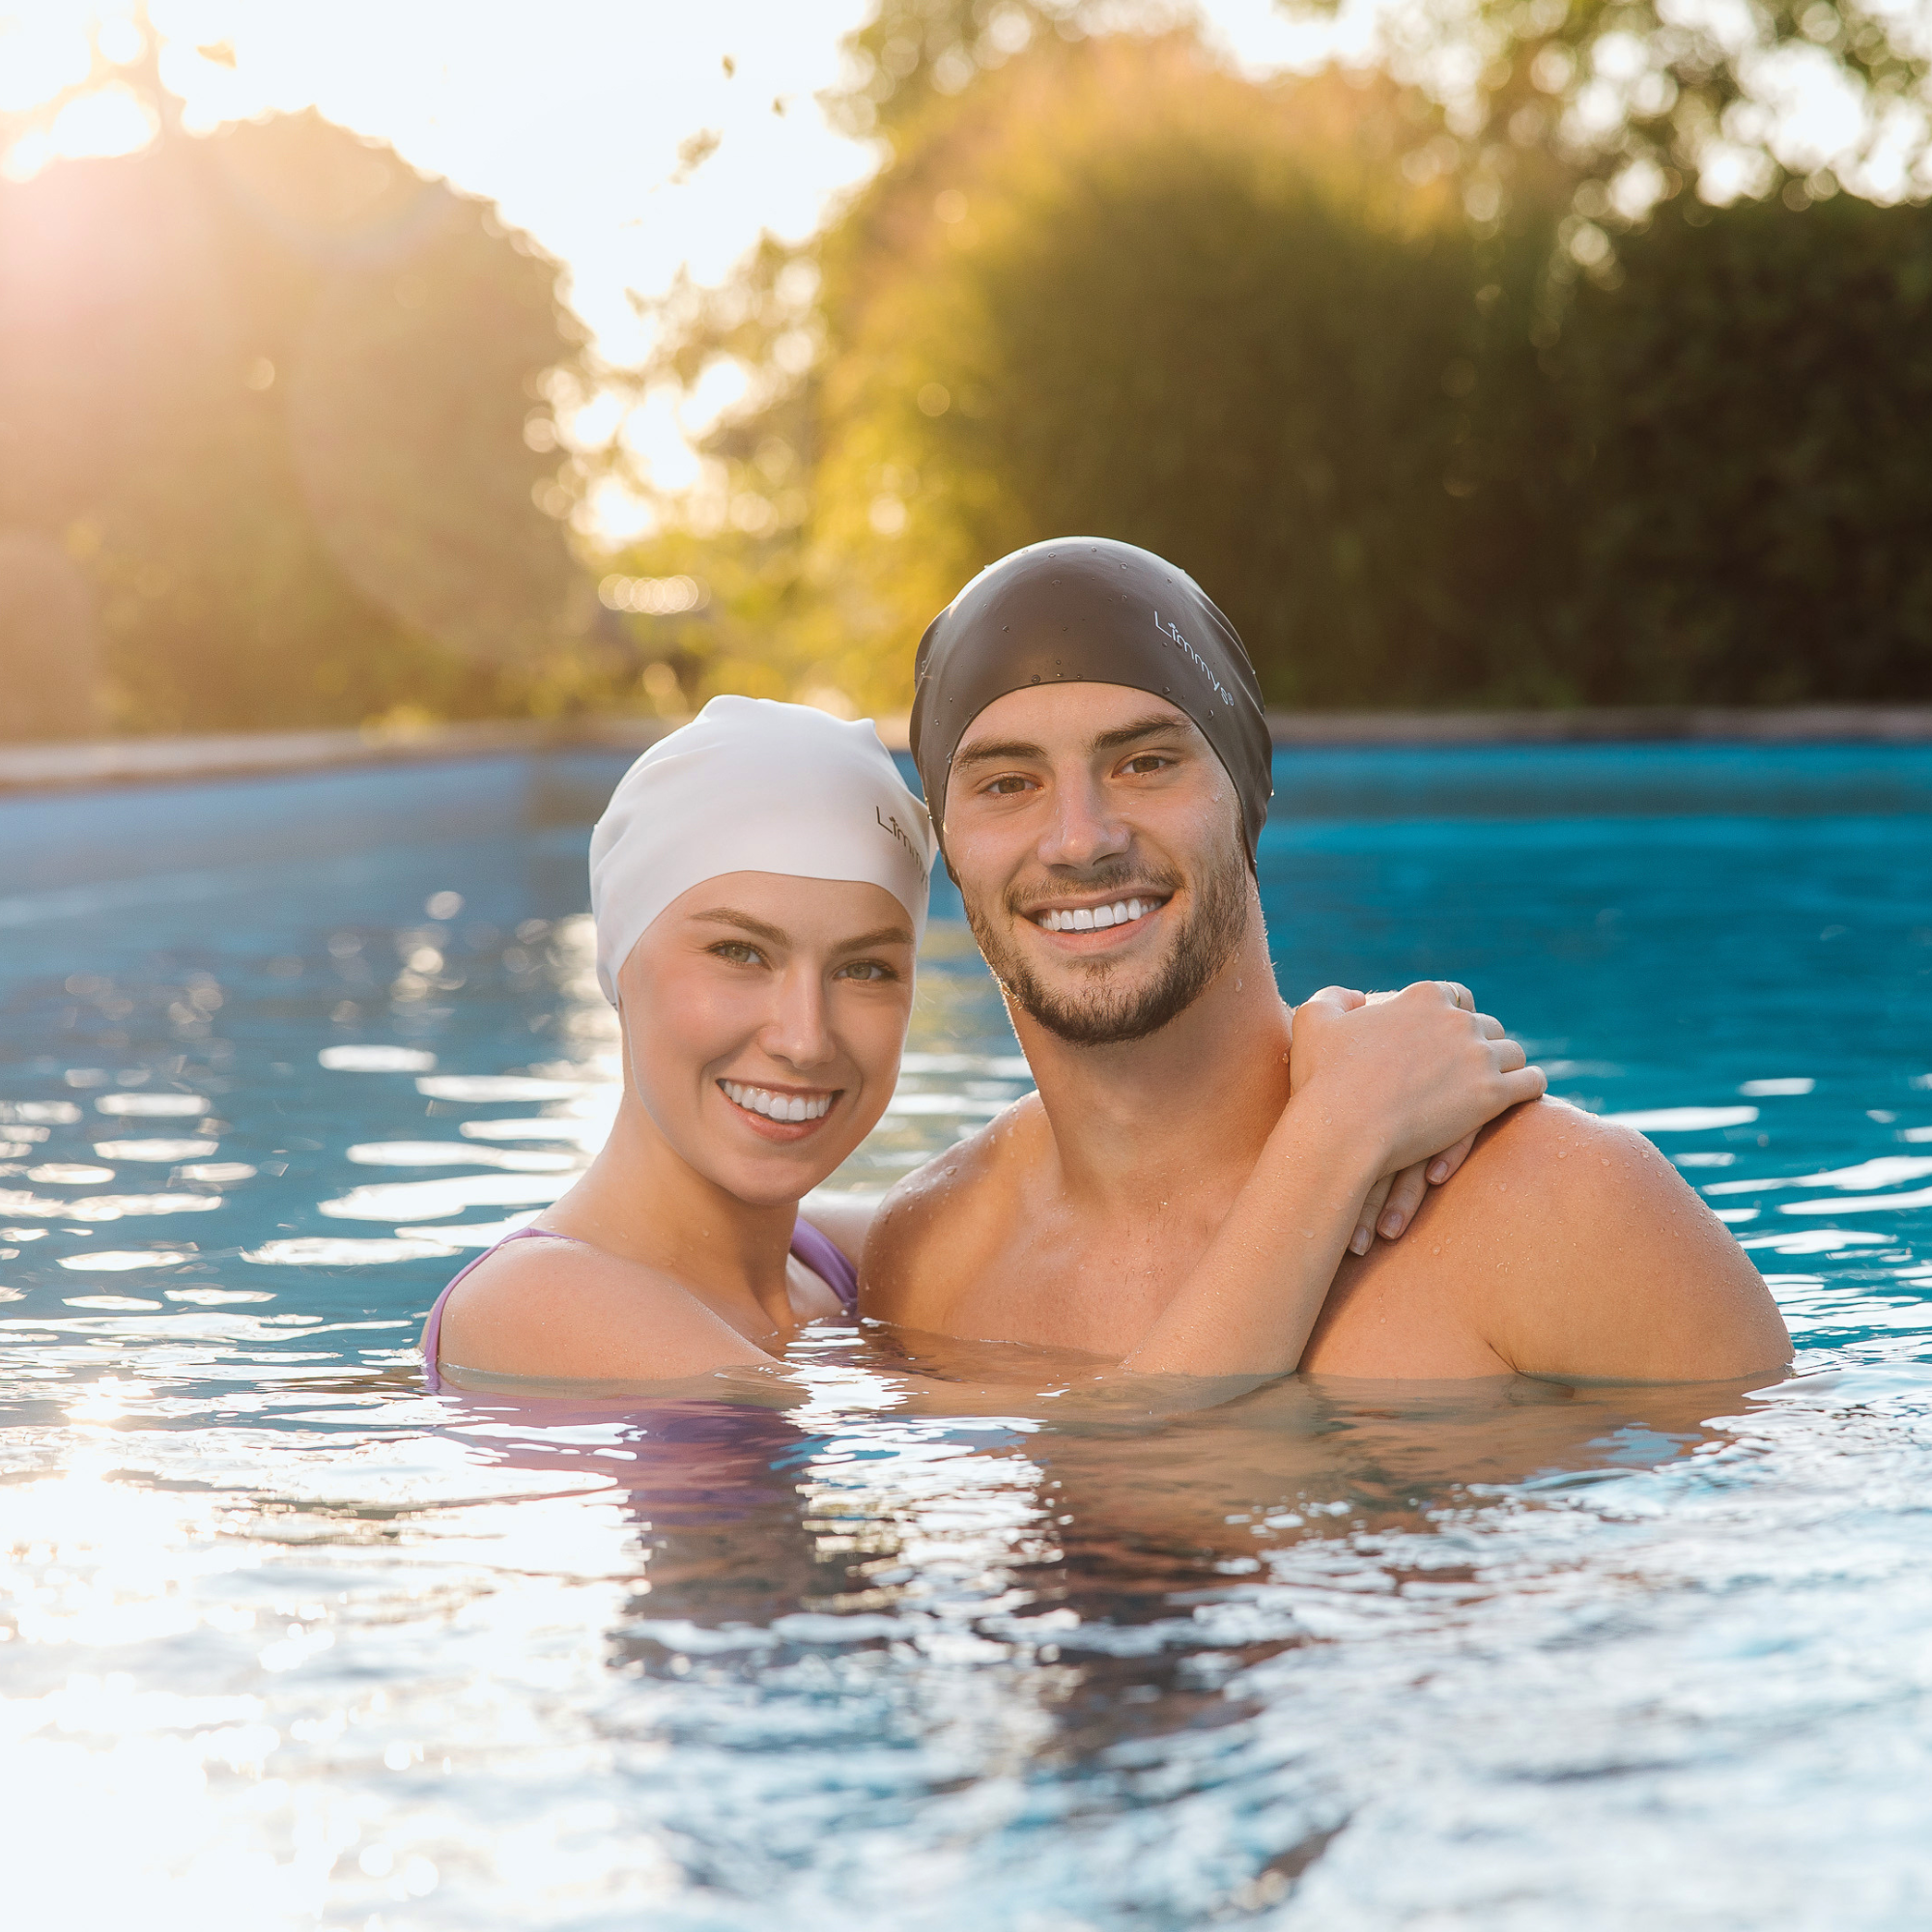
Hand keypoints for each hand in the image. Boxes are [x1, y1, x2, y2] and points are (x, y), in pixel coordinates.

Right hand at [1289, 981, 1544, 1230]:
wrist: (1342, 1129)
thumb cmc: (1323, 1079)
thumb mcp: (1313, 1021)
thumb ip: (1335, 998)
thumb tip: (1356, 998)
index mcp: (1422, 997)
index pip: (1455, 995)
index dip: (1455, 1014)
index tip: (1448, 1036)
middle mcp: (1456, 1019)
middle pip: (1486, 1025)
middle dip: (1480, 1044)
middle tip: (1470, 1068)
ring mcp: (1478, 1056)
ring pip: (1513, 1052)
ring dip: (1506, 1066)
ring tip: (1498, 1083)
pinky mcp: (1493, 1095)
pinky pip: (1531, 1082)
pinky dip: (1529, 1086)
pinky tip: (1522, 1095)